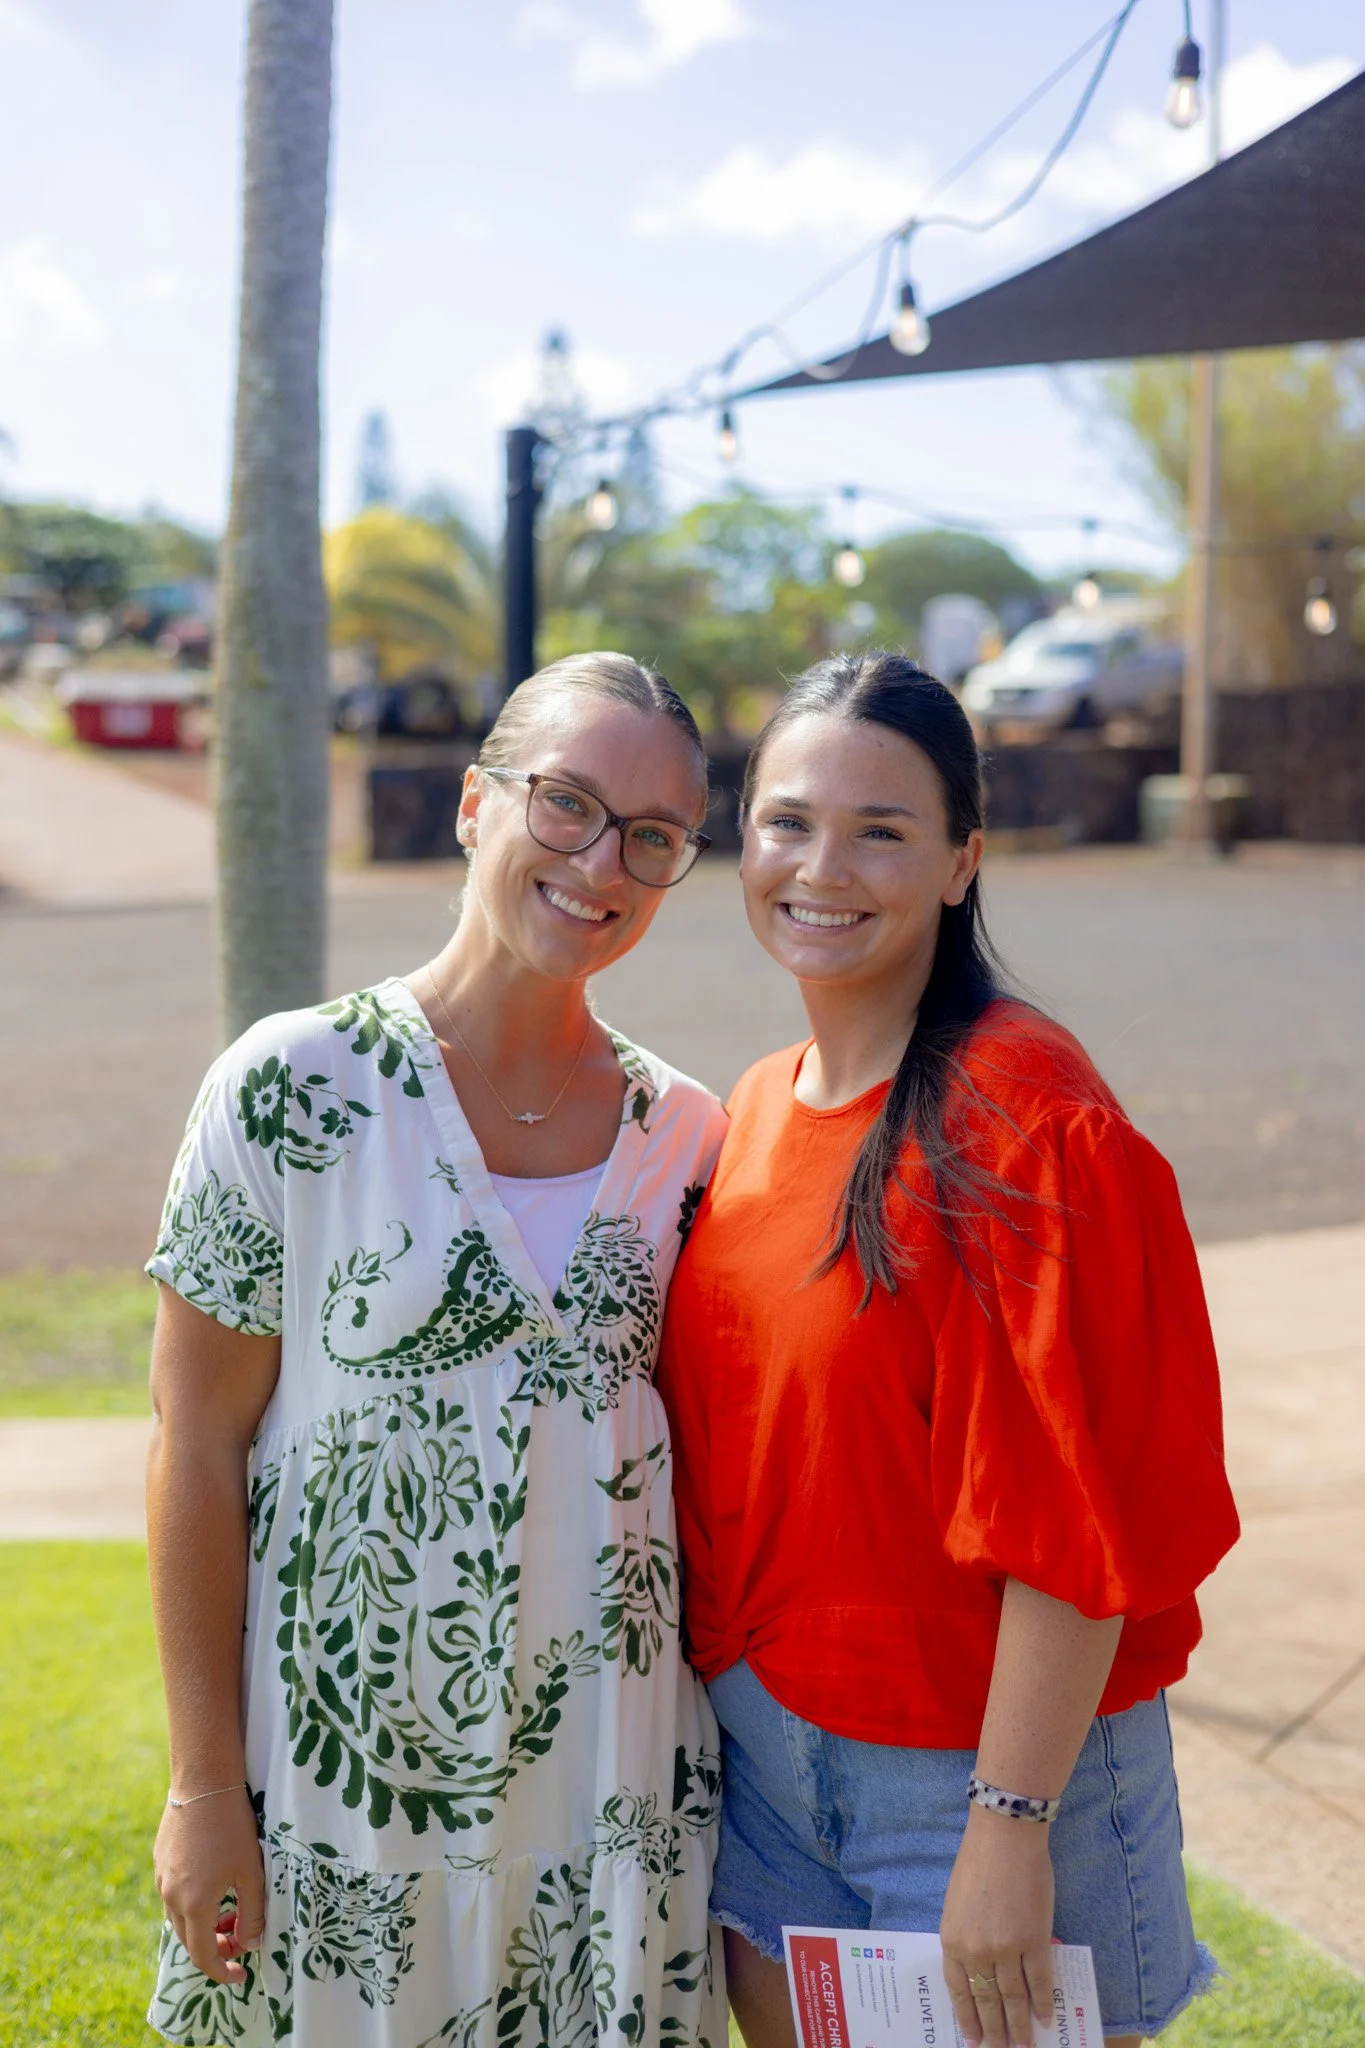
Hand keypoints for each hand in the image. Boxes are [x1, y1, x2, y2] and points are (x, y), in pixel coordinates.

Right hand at [153, 1789, 265, 1984]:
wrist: (203, 1782)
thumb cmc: (232, 1827)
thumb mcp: (251, 1872)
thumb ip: (252, 1913)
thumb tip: (251, 1944)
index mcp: (194, 1905)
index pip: (203, 1956)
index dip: (222, 1971)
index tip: (241, 1975)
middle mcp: (171, 1897)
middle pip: (189, 1940)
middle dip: (215, 1948)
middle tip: (241, 1941)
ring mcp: (161, 1879)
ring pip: (180, 1918)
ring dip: (203, 1926)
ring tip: (231, 1914)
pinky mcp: (160, 1861)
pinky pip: (173, 1895)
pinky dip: (193, 1905)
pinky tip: (214, 1887)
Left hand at [940, 1806, 1054, 2047]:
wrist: (1004, 1837)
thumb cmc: (977, 1863)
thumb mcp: (957, 1904)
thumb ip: (966, 1938)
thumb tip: (982, 1968)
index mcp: (952, 1940)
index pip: (959, 1991)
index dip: (968, 2017)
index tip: (973, 2039)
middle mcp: (976, 1951)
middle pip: (987, 2001)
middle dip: (995, 2031)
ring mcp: (1006, 1949)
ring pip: (1014, 1998)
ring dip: (1021, 2026)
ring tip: (1026, 2045)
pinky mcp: (1034, 1940)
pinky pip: (1040, 1981)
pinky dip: (1044, 2002)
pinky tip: (1047, 2017)